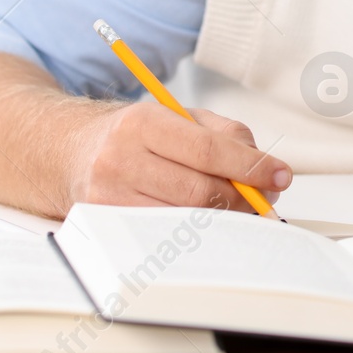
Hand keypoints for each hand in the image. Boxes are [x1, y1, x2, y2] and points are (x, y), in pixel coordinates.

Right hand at [69, 102, 291, 211]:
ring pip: (185, 218)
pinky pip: (165, 235)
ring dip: (224, 218)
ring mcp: (109, 196)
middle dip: (243, 198)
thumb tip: (266, 171)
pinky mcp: (107, 225)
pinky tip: (210, 222)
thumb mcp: (180, 117)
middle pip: (199, 191)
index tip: (281, 176)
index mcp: (144, 123)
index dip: (251, 167)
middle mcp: (121, 159)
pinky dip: (196, 232)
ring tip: (240, 208)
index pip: (209, 150)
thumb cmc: (137, 135)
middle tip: (264, 198)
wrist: (71, 152)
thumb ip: (228, 135)